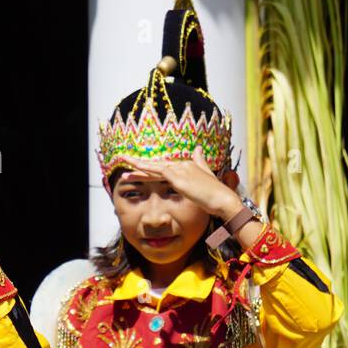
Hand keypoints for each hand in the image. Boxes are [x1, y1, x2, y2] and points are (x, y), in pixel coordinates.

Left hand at [115, 145, 243, 219]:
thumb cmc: (215, 193)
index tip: (137, 170)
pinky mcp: (179, 178)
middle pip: (157, 166)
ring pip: (155, 167)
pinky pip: (159, 171)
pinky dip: (146, 169)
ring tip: (123, 168)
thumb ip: (200, 161)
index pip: (164, 168)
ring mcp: (180, 170)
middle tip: (124, 160)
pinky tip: (136, 168)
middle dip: (139, 164)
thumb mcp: (206, 175)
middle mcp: (183, 165)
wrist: (223, 199)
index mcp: (188, 166)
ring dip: (138, 167)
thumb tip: (198, 148)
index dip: (150, 169)